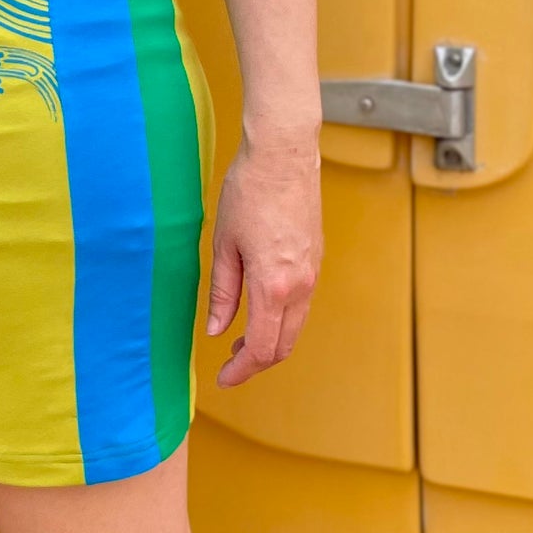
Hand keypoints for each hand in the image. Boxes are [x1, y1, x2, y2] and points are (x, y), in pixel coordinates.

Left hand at [206, 131, 321, 387]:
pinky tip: (260, 314)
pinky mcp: (316, 260)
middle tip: (230, 367)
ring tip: (240, 343)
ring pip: (296, 327)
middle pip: (284, 345)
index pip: (262, 347)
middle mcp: (301, 285)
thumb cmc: (249, 191)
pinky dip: (283, 321)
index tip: (223, 378)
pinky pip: (302, 305)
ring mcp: (313, 273)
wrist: (284, 154)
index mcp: (274, 285)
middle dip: (257, 362)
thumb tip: (216, 330)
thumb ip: (223, 293)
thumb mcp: (223, 245)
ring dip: (271, 343)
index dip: (242, 370)